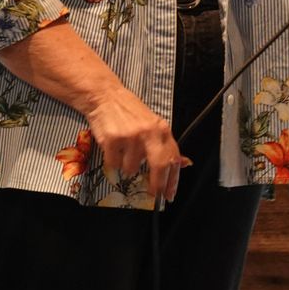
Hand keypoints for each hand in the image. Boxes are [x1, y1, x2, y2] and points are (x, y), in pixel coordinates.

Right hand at [84, 87, 185, 201]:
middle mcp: (149, 132)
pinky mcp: (113, 139)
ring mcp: (131, 136)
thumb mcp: (153, 125)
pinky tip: (113, 148)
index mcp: (162, 129)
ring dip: (127, 166)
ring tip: (124, 151)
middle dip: (156, 184)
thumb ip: (165, 146)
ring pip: (131, 168)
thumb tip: (183, 163)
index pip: (173, 159)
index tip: (169, 193)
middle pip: (159, 167)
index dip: (173, 180)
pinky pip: (114, 164)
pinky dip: (112, 161)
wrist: (104, 96)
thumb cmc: (128, 111)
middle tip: (152, 193)